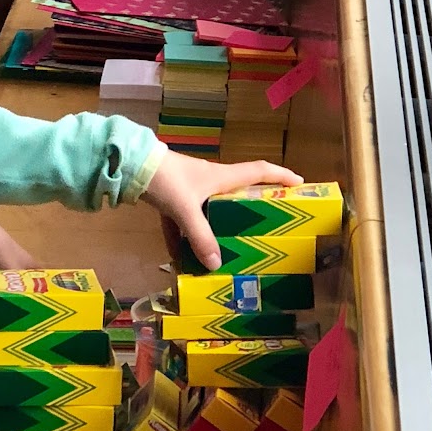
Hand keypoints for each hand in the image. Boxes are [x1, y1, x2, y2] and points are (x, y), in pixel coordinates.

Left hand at [142, 154, 303, 270]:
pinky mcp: (170, 195)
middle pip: (237, 191)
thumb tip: (216, 265)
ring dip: (214, 227)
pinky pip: (181, 220)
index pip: (259, 171)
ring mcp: (189, 188)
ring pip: (208, 209)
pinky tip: (178, 257)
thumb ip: (200, 237)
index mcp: (221, 176)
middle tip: (265, 224)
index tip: (300, 183)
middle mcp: (208, 180)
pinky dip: (180, 237)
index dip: (281, 176)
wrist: (131, 165)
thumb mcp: (186, 210)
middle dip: (251, 207)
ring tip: (223, 249)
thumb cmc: (166, 180)